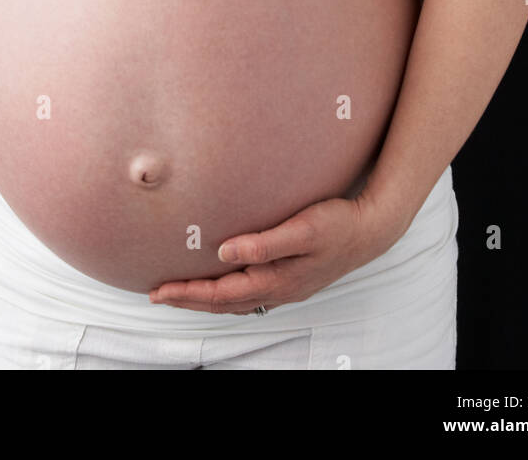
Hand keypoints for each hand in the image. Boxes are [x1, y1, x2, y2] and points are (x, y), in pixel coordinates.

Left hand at [148, 192, 399, 313]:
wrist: (371, 230)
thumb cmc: (338, 224)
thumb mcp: (304, 229)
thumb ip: (264, 242)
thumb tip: (224, 252)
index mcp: (275, 280)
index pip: (220, 294)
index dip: (187, 293)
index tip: (158, 291)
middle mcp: (277, 289)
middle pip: (222, 303)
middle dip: (189, 299)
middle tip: (156, 294)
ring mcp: (285, 286)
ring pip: (235, 300)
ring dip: (206, 298)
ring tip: (181, 292)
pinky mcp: (290, 277)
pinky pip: (248, 293)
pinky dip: (226, 293)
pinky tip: (222, 282)